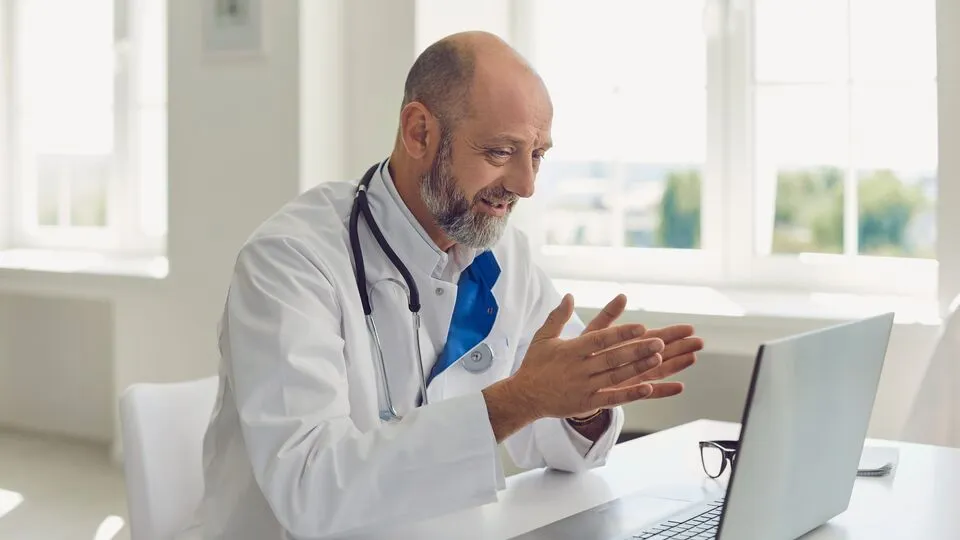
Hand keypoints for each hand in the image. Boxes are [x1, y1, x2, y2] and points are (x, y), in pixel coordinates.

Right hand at [507, 294, 665, 419]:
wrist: (524, 396)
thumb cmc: (535, 364)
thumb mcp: (543, 337)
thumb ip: (557, 316)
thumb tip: (569, 296)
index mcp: (571, 350)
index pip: (600, 339)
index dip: (621, 332)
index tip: (641, 326)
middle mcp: (579, 368)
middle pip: (613, 358)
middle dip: (637, 349)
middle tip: (660, 342)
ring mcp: (584, 387)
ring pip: (616, 377)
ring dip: (638, 368)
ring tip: (659, 359)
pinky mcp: (586, 403)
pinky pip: (612, 399)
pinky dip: (630, 394)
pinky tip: (647, 388)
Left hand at [575, 294, 703, 416]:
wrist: (564, 381)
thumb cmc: (576, 355)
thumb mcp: (592, 333)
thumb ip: (607, 316)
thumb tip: (622, 295)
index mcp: (625, 345)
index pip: (652, 337)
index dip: (670, 333)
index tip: (689, 328)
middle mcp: (631, 361)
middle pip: (659, 353)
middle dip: (679, 347)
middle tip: (699, 342)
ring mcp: (628, 378)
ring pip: (656, 371)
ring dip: (675, 365)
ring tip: (693, 358)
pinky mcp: (621, 393)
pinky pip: (643, 393)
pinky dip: (661, 391)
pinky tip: (678, 387)